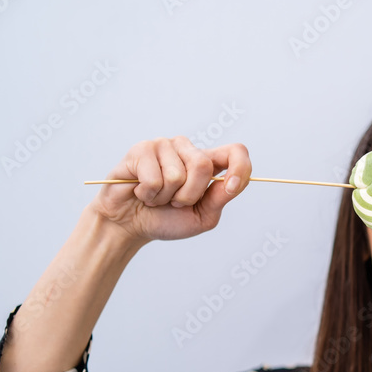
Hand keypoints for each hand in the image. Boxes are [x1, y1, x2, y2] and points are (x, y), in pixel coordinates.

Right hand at [88, 136, 251, 246]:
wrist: (131, 225)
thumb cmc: (167, 219)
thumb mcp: (203, 216)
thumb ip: (220, 198)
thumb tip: (233, 182)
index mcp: (208, 164)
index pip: (236, 152)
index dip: (240, 167)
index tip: (231, 188)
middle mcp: (188, 150)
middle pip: (203, 166)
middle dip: (189, 195)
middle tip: (175, 202)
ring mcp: (165, 146)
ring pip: (177, 174)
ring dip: (166, 196)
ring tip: (156, 196)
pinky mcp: (142, 149)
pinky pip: (154, 178)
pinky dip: (149, 194)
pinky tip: (142, 192)